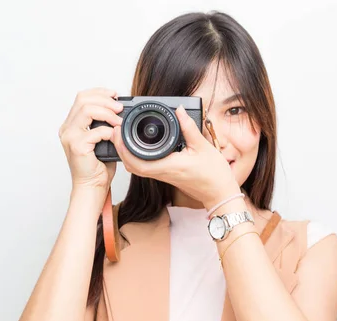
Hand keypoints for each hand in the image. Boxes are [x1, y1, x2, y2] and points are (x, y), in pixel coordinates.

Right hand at [58, 88, 123, 194]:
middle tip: (119, 107)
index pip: (82, 97)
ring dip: (107, 112)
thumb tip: (118, 109)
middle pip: (83, 99)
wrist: (92, 186)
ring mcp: (70, 137)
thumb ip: (104, 123)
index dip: (99, 92)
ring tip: (119, 120)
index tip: (114, 95)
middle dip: (105, 100)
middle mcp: (67, 129)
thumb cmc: (97, 166)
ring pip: (87, 110)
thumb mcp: (101, 139)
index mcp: (71, 124)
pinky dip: (109, 131)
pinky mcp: (77, 146)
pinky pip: (95, 131)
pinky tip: (115, 136)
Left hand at [110, 105, 239, 208]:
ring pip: (137, 168)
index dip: (124, 149)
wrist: (219, 193)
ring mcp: (164, 176)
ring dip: (127, 154)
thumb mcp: (203, 147)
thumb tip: (179, 111)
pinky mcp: (167, 176)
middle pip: (132, 166)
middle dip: (121, 149)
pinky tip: (139, 147)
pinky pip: (146, 168)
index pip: (138, 162)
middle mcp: (163, 173)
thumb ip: (189, 128)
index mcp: (169, 166)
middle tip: (116, 132)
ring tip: (124, 137)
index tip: (118, 133)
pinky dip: (138, 158)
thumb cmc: (214, 175)